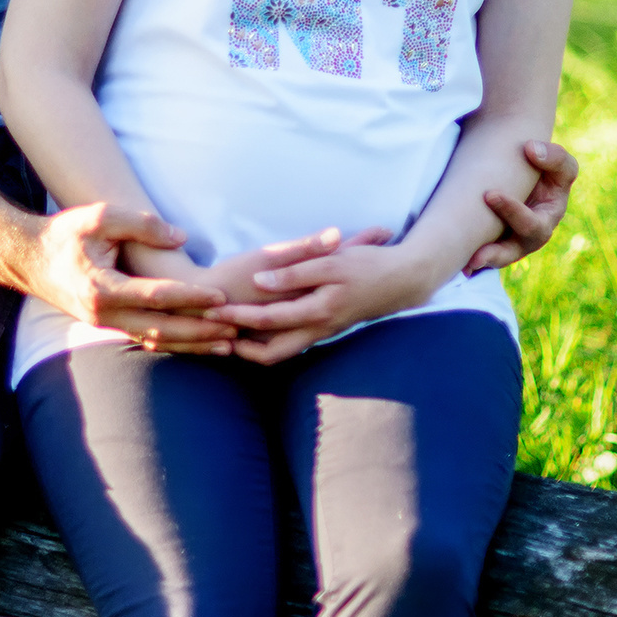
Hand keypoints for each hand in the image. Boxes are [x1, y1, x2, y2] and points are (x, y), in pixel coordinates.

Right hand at [26, 203, 236, 352]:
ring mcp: (106, 324)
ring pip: (157, 340)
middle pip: (163, 328)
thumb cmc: (64, 234)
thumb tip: (181, 237)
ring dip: (193, 344)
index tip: (222, 296)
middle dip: (202, 330)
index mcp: (103, 288)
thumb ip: (141, 224)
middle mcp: (105, 314)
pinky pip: (146, 339)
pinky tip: (199, 344)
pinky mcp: (108, 325)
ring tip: (228, 344)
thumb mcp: (99, 216)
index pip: (158, 297)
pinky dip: (175, 344)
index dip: (192, 297)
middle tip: (237, 327)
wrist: (29, 259)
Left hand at [204, 227, 434, 365]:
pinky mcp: (327, 327)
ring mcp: (323, 331)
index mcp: (317, 312)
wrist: (405, 281)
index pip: (267, 322)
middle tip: (214, 337)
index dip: (237, 317)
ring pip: (283, 351)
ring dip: (255, 347)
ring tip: (227, 338)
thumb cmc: (368, 266)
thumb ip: (295, 272)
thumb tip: (261, 282)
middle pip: (272, 353)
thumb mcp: (330, 262)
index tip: (211, 311)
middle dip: (241, 348)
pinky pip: (294, 342)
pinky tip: (256, 330)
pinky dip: (272, 340)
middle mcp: (318, 329)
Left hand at [465, 139, 577, 273]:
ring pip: (500, 258)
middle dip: (497, 252)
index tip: (489, 194)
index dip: (513, 212)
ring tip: (464, 265)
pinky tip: (456, 263)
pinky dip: (472, 260)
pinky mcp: (498, 242)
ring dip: (483, 262)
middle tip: (475, 253)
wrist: (528, 173)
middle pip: (517, 250)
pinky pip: (487, 256)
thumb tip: (530, 149)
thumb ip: (553, 156)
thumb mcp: (557, 161)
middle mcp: (532, 236)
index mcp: (548, 218)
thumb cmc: (545, 167)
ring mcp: (515, 242)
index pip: (534, 223)